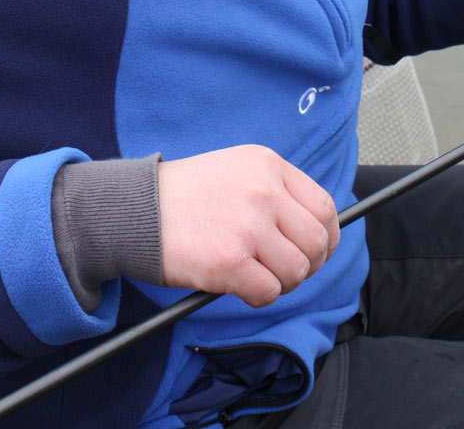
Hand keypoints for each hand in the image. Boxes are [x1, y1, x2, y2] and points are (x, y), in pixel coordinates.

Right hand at [158, 145, 339, 307]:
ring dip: (282, 283)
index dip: (327, 236)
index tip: (319, 251)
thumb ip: (273, 191)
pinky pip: (269, 292)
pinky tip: (239, 286)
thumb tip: (314, 230)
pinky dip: (259, 297)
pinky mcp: (230, 261)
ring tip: (257, 277)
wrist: (135, 210)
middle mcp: (264, 192)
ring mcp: (248, 226)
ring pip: (297, 271)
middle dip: (307, 265)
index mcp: (268, 166)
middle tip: (285, 271)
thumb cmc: (183, 196)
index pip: (324, 207)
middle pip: (316, 242)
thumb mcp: (235, 170)